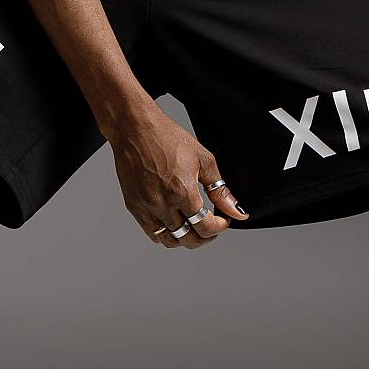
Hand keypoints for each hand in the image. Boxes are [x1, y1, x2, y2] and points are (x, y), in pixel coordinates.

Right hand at [104, 99, 249, 246]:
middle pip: (188, 239)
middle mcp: (162, 204)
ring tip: (193, 226)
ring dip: (185, 238)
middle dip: (205, 236)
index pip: (205, 227)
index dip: (220, 227)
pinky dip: (166, 234)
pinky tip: (174, 222)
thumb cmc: (166, 138)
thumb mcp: (203, 160)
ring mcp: (146, 207)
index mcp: (182, 192)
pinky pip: (152, 232)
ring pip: (169, 240)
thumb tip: (235, 209)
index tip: (223, 220)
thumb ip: (220, 190)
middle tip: (211, 226)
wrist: (135, 129)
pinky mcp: (134, 207)